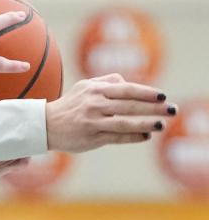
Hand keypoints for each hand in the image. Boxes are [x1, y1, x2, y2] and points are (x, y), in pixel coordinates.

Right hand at [45, 73, 174, 151]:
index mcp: (94, 90)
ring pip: (125, 122)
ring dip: (146, 123)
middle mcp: (94, 104)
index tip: (163, 96)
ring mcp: (93, 121)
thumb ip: (106, 82)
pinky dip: (133, 137)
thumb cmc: (70, 105)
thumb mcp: (84, 88)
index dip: (146, 92)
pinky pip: (117, 137)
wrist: (46, 125)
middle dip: (154, 108)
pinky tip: (146, 136)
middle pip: (129, 105)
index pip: (126, 89)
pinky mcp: (92, 137)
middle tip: (173, 110)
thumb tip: (128, 82)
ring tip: (162, 124)